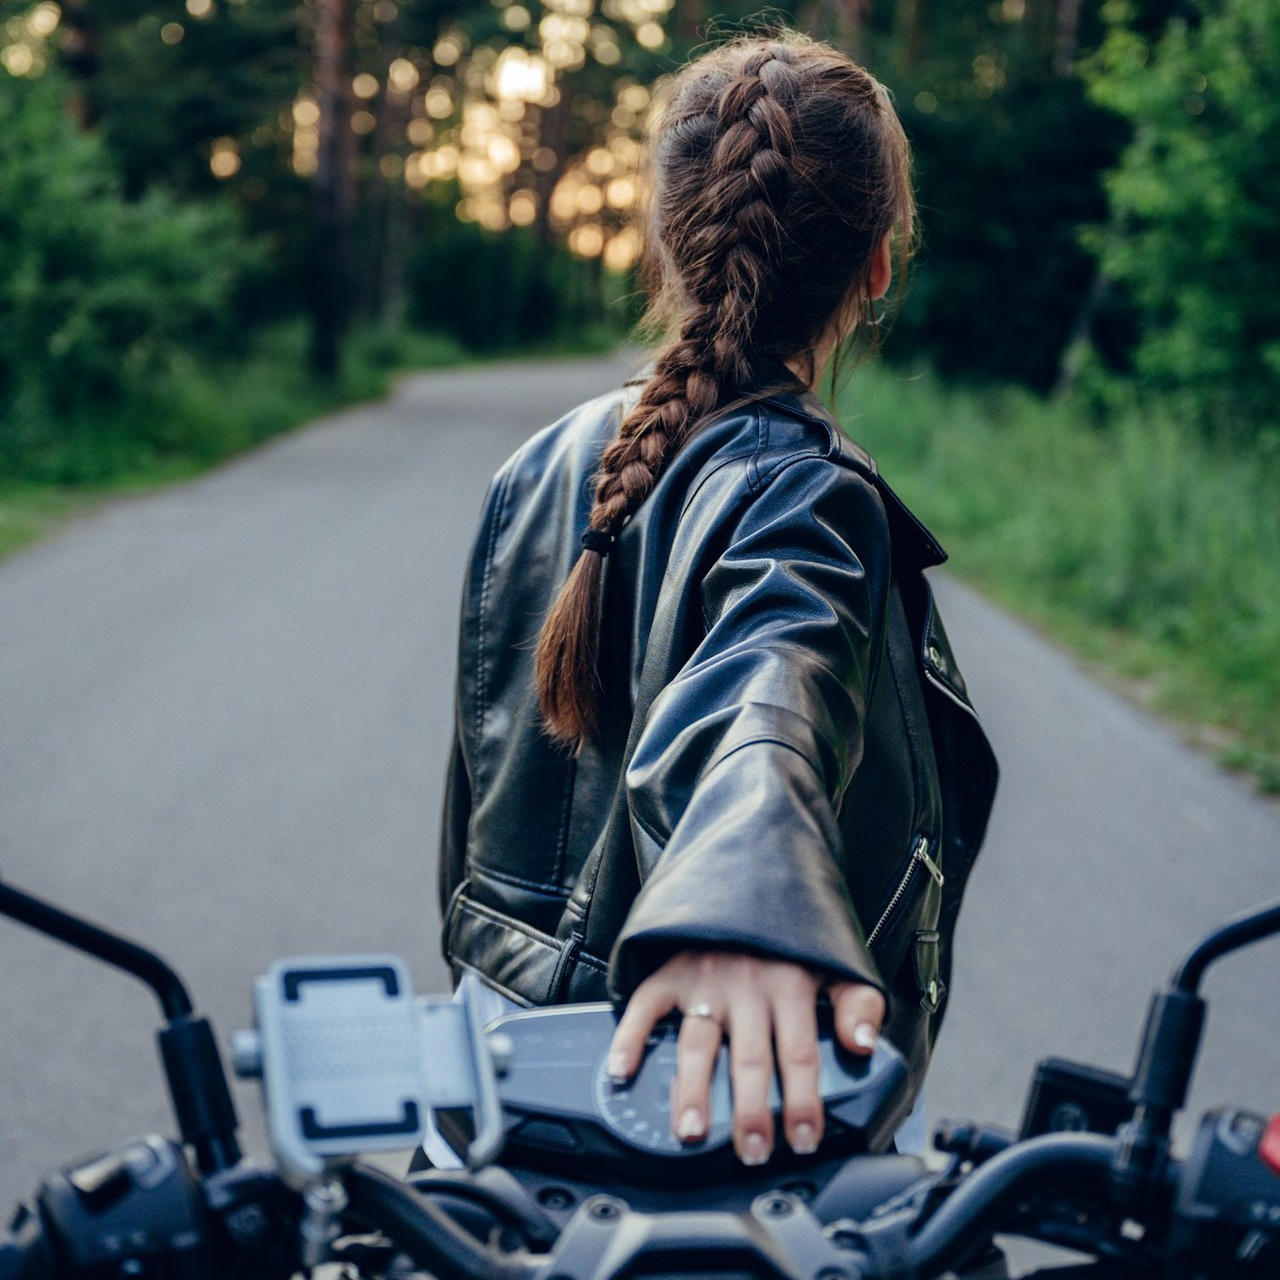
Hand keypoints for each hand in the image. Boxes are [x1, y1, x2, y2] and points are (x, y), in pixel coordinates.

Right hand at [607, 951, 884, 1165]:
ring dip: (692, 1088)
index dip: (803, 1100)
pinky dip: (631, 1036)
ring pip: (698, 1041)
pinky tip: (622, 1071)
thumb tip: (865, 1043)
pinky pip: (646, 1004)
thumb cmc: (791, 936)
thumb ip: (859, 1002)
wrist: (747, 874)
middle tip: (750, 1150)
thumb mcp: (836, 961)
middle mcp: (747, 985)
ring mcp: (705, 979)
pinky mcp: (671, 971)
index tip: (803, 1138)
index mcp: (790, 985)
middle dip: (751, 1110)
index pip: (799, 1052)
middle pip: (749, 1057)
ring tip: (690, 1130)